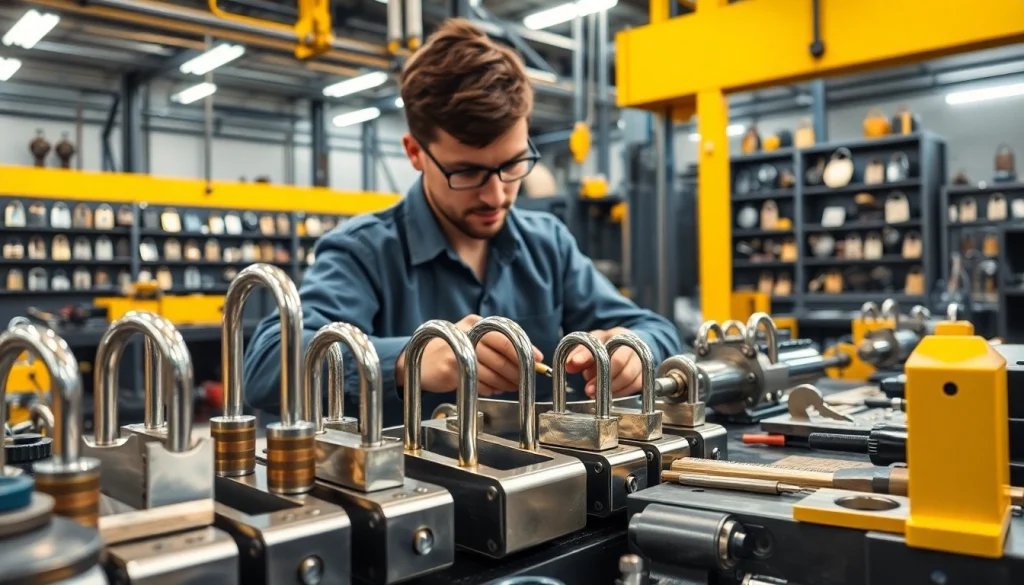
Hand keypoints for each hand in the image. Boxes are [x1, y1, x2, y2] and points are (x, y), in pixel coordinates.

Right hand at [397, 315, 543, 395]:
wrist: (419, 359)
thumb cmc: (452, 350)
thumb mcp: (471, 338)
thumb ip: (495, 345)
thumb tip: (527, 359)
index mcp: (475, 323)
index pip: (507, 336)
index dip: (525, 350)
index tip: (538, 361)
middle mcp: (467, 333)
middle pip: (502, 356)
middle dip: (517, 372)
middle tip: (525, 380)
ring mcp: (458, 350)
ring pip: (493, 372)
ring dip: (506, 383)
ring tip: (510, 386)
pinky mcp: (450, 368)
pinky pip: (479, 382)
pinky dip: (490, 388)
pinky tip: (493, 389)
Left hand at [563, 328, 642, 397]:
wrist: (630, 349)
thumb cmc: (608, 347)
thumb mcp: (592, 345)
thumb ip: (579, 353)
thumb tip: (569, 364)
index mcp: (617, 335)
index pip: (602, 344)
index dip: (587, 355)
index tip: (574, 364)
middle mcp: (632, 346)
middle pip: (619, 362)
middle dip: (602, 377)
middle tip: (588, 389)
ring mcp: (640, 361)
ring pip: (628, 377)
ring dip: (611, 388)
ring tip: (596, 392)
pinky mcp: (644, 375)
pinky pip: (634, 386)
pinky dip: (620, 393)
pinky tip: (609, 395)